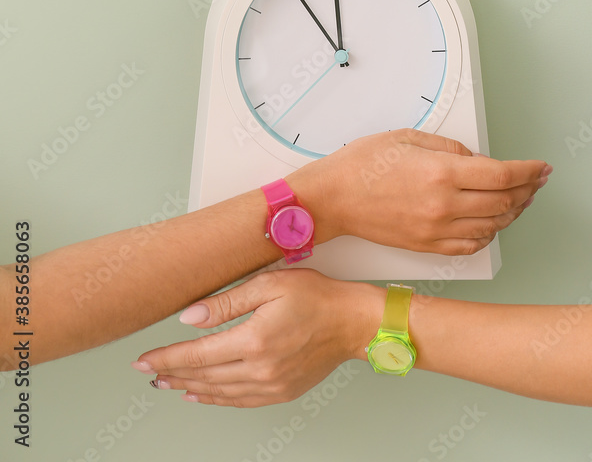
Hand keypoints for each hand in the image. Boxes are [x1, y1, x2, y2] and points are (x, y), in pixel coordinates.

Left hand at [134, 269, 378, 407]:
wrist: (352, 321)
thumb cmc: (316, 296)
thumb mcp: (269, 285)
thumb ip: (226, 302)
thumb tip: (189, 318)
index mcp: (253, 340)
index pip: (196, 354)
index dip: (165, 358)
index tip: (143, 360)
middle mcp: (260, 369)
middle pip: (203, 377)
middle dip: (172, 374)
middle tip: (149, 372)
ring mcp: (271, 385)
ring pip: (218, 393)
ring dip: (189, 389)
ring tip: (169, 384)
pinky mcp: (281, 392)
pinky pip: (239, 401)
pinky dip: (216, 399)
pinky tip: (203, 394)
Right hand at [290, 128, 550, 255]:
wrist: (333, 198)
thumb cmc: (362, 165)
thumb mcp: (408, 137)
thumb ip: (449, 147)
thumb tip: (476, 159)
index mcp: (442, 173)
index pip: (503, 176)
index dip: (529, 171)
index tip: (540, 167)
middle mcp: (444, 205)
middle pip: (504, 202)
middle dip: (527, 190)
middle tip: (536, 181)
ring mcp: (437, 230)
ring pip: (492, 226)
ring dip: (513, 212)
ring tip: (520, 199)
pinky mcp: (428, 246)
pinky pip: (471, 246)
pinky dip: (489, 234)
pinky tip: (492, 222)